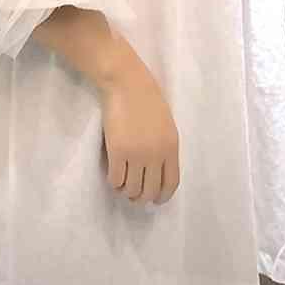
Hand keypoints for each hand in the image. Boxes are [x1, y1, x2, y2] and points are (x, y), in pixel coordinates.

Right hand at [99, 55, 179, 205]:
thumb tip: (157, 170)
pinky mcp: (117, 151)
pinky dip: (114, 182)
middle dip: (141, 197)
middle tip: (133, 195)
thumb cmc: (147, 99)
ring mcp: (136, 155)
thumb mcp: (166, 125)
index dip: (162, 196)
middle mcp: (156, 155)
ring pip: (132, 189)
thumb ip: (164, 147)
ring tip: (122, 186)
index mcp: (172, 147)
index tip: (155, 200)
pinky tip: (113, 176)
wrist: (127, 84)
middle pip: (150, 190)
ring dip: (126, 191)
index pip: (171, 183)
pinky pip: (116, 179)